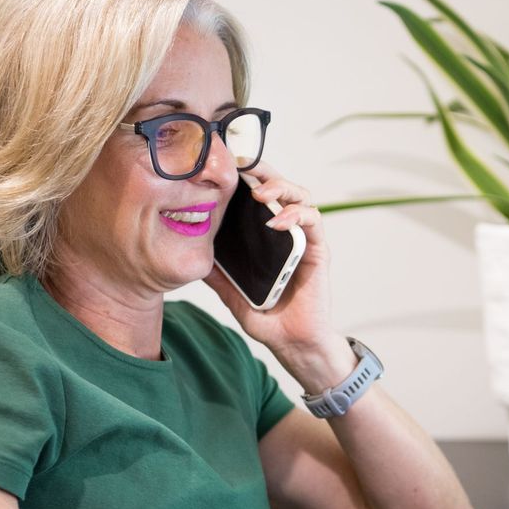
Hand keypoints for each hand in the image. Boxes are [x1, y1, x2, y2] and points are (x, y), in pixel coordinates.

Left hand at [205, 163, 348, 384]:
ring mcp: (304, 239)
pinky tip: (278, 221)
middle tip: (242, 169)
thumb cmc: (268, 318)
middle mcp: (286, 232)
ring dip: (281, 187)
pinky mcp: (318, 251)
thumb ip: (217, 274)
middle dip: (263, 171)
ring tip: (261, 193)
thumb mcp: (231, 293)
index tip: (224, 166)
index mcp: (265, 236)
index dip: (245, 175)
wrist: (292, 343)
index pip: (258, 194)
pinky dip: (297, 215)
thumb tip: (189, 256)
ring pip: (301, 196)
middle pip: (280, 186)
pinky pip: (313, 222)